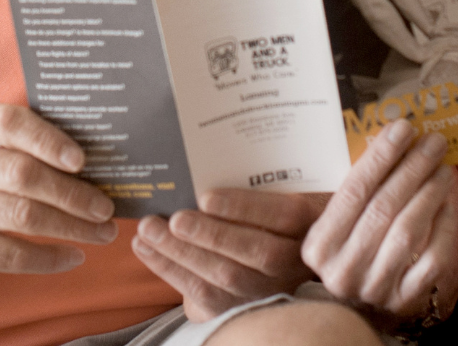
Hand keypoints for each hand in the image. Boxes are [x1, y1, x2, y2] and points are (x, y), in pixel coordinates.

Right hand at [0, 103, 116, 284]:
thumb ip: (19, 140)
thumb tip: (91, 152)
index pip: (9, 123)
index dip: (48, 140)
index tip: (82, 160)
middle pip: (22, 174)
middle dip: (72, 193)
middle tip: (105, 206)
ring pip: (22, 215)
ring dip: (70, 226)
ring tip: (101, 232)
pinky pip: (11, 254)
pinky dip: (48, 257)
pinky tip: (73, 255)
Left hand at [132, 188, 325, 321]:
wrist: (292, 251)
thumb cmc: (277, 204)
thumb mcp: (285, 185)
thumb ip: (260, 175)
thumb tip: (209, 151)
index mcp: (309, 220)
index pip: (283, 214)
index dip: (244, 207)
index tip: (205, 197)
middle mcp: (295, 259)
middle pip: (255, 252)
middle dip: (208, 235)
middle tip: (172, 219)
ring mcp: (271, 287)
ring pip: (227, 278)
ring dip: (181, 254)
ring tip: (148, 231)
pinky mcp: (243, 305)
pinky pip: (207, 297)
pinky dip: (172, 271)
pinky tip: (148, 250)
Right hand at [301, 118, 457, 330]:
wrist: (366, 311)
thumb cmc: (353, 252)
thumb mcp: (338, 227)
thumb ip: (354, 194)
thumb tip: (388, 141)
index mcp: (319, 247)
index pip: (353, 191)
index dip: (380, 157)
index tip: (402, 129)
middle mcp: (343, 271)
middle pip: (383, 207)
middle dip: (411, 168)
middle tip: (432, 141)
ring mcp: (376, 290)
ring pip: (408, 230)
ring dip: (429, 192)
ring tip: (442, 166)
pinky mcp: (408, 303)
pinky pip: (433, 257)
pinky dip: (444, 225)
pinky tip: (449, 202)